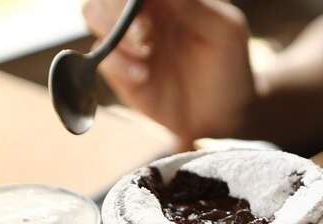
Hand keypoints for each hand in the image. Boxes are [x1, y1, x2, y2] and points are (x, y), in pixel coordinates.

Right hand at [82, 0, 255, 141]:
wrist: (224, 114)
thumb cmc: (229, 65)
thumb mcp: (225, 31)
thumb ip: (195, 3)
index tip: (143, 4)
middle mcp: (144, 11)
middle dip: (118, 8)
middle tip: (146, 33)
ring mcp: (129, 38)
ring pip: (93, 13)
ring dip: (112, 30)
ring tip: (143, 53)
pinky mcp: (120, 70)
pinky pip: (101, 56)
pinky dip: (116, 63)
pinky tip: (143, 76)